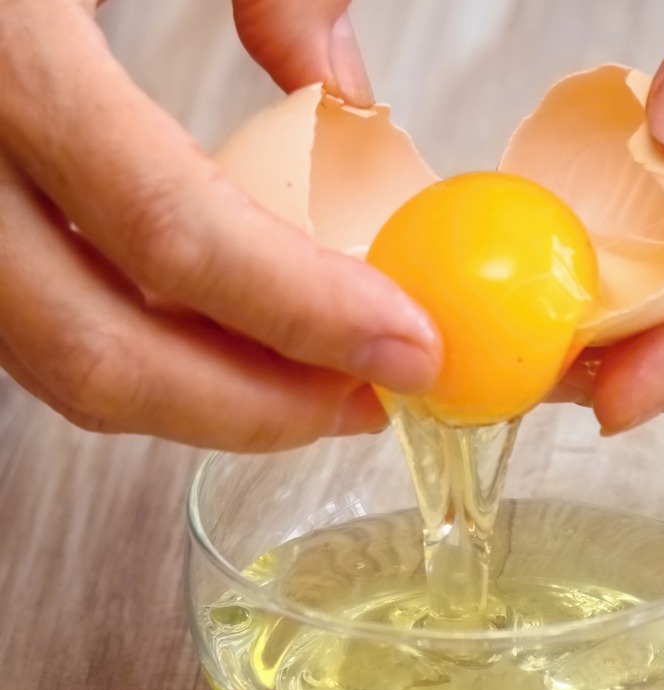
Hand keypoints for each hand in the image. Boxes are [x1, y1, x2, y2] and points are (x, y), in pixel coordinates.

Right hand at [0, 0, 437, 450]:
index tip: (408, 349)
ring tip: (308, 374)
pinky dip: (123, 334)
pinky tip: (210, 322)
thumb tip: (344, 92)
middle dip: (253, 408)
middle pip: (92, 348)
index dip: (307, 315)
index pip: (171, 233)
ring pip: (42, 354)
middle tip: (366, 400)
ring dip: (190, 389)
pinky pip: (15, 310)